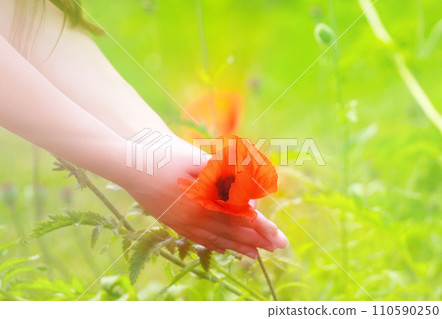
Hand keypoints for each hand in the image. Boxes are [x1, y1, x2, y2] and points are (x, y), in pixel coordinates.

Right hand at [123, 135, 287, 257]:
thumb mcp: (199, 161)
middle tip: (277, 248)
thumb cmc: (166, 155)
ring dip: (239, 247)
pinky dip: (215, 245)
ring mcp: (182, 223)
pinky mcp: (173, 223)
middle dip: (257, 240)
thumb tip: (251, 195)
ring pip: (216, 239)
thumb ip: (226, 178)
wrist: (131, 164)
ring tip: (255, 255)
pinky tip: (225, 249)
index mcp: (203, 201)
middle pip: (232, 232)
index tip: (277, 236)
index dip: (260, 227)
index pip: (239, 218)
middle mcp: (194, 217)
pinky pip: (199, 239)